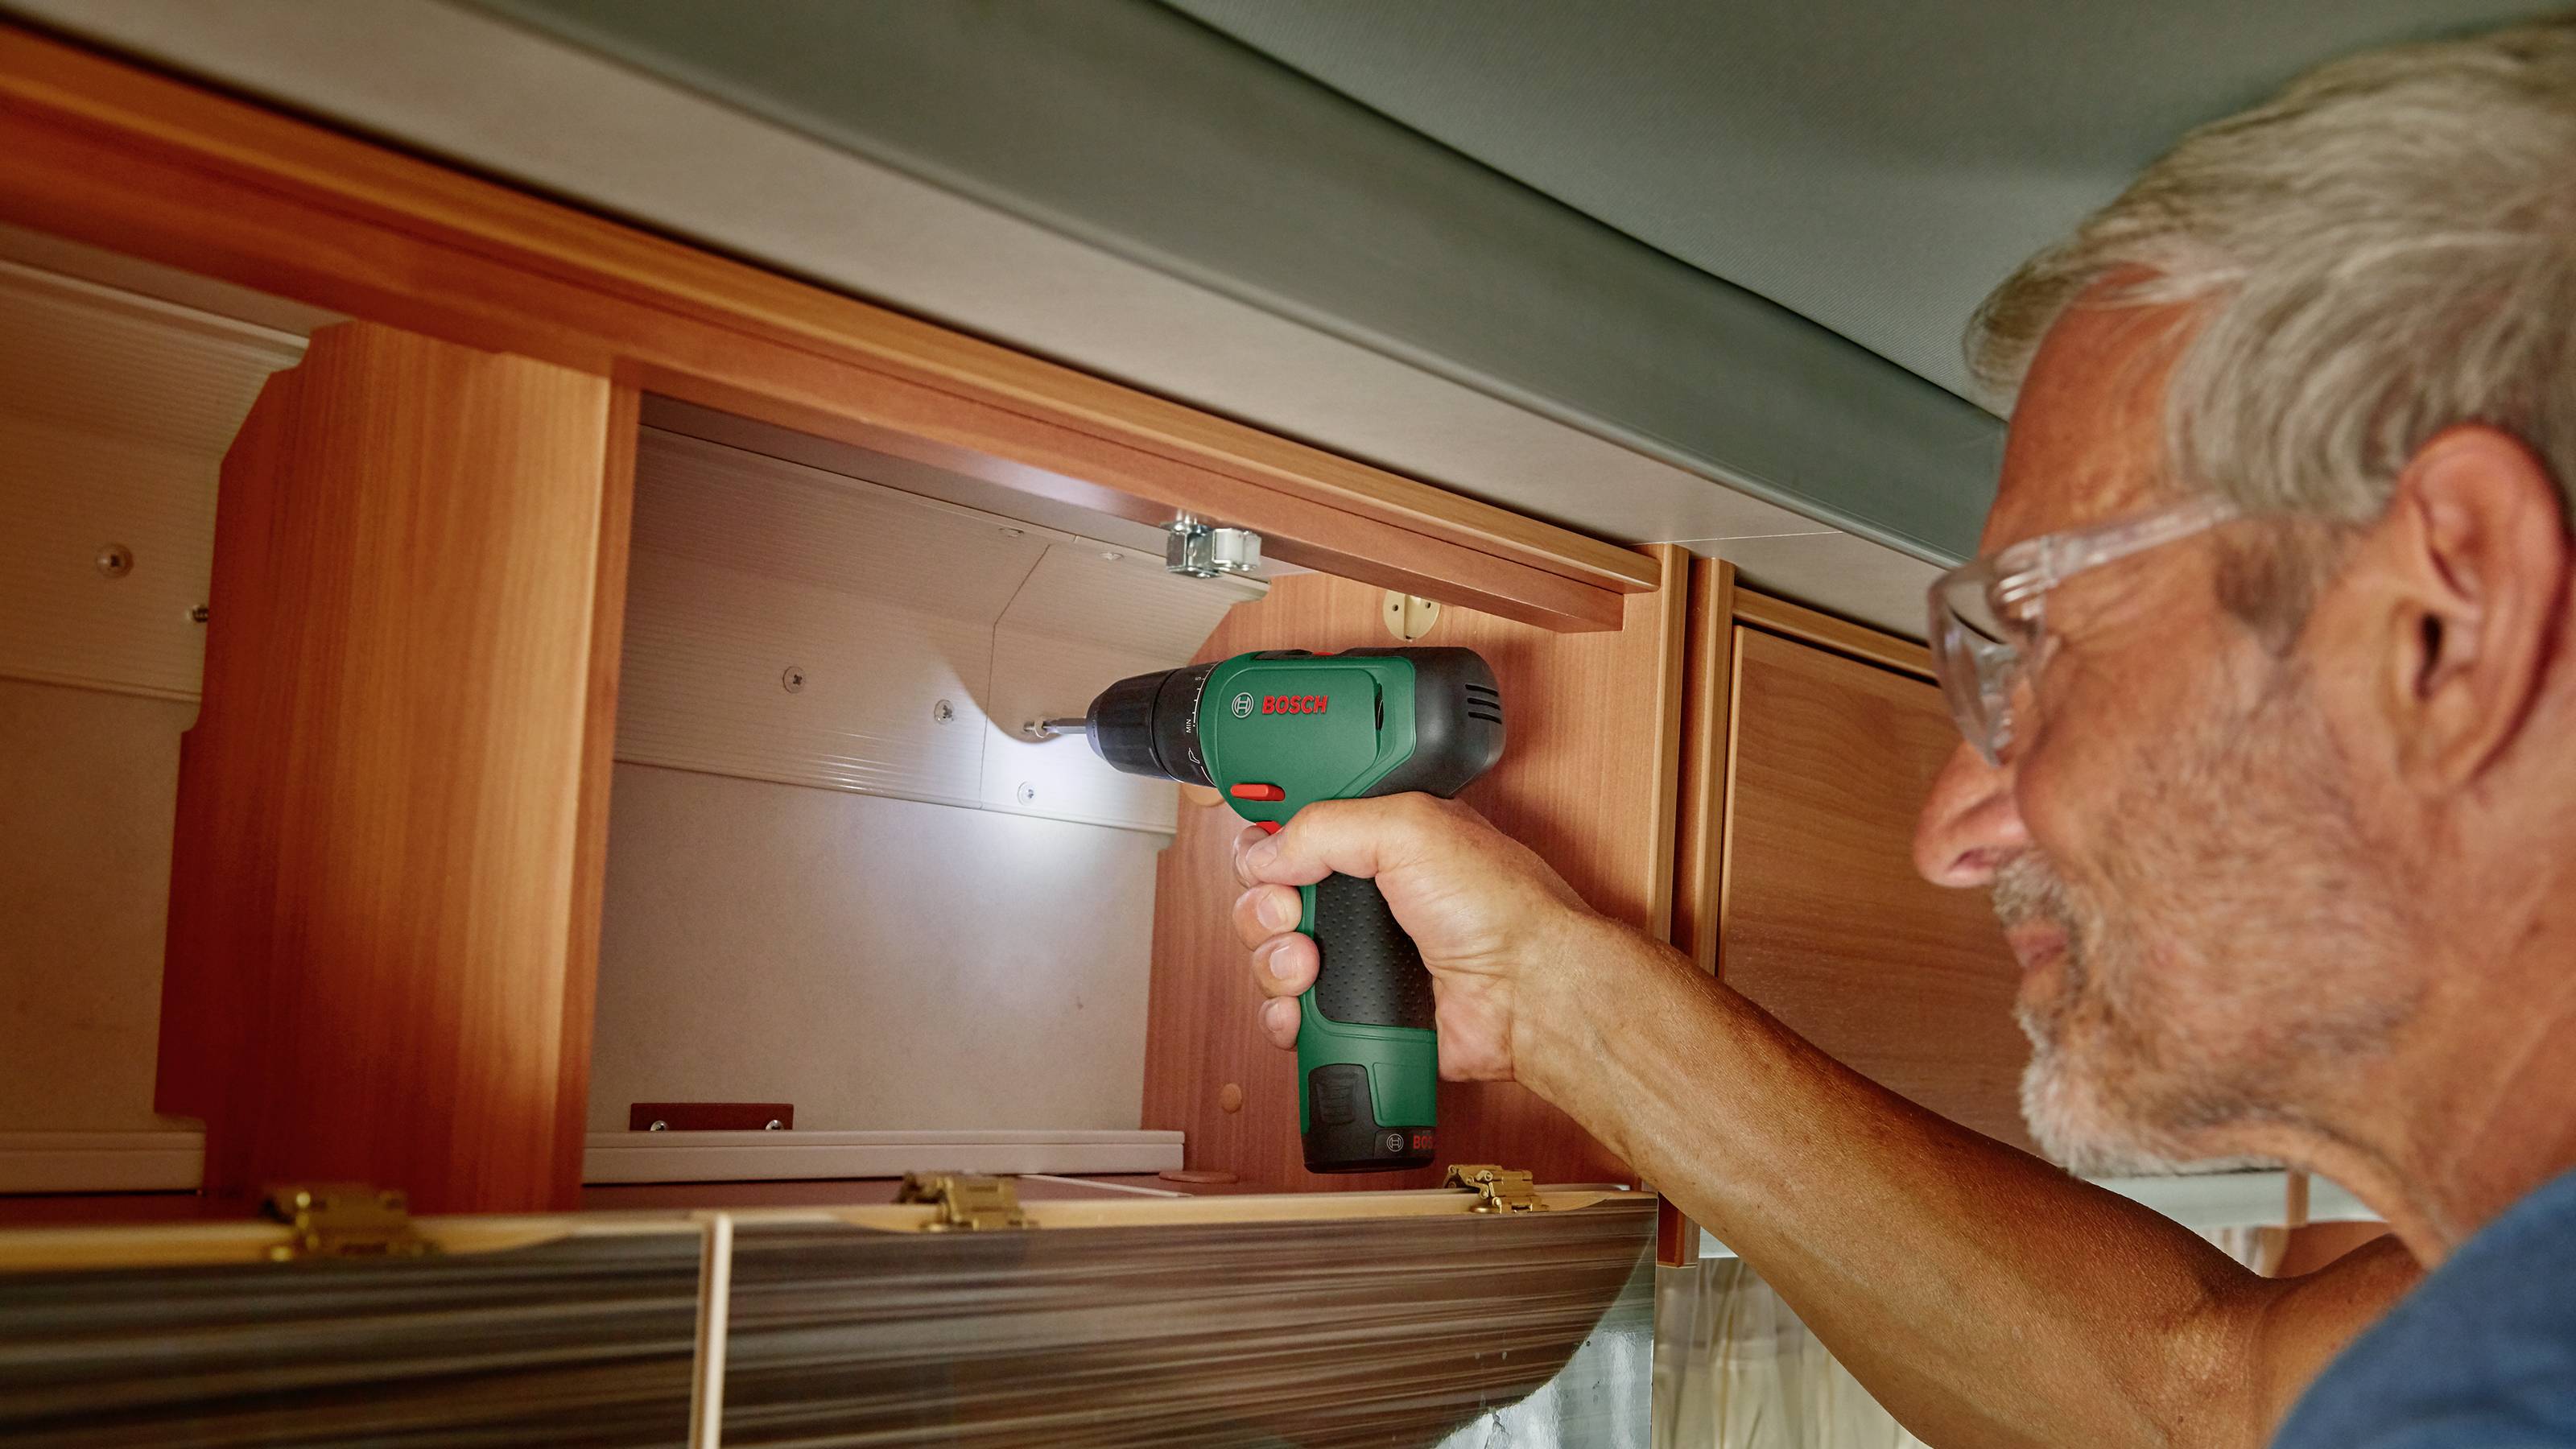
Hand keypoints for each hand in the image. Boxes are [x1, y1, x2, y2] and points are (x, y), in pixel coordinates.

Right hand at [1229, 794, 1597, 1084]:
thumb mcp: (1409, 828)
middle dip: (1263, 906)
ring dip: (1273, 962)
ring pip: (1271, 958)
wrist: (1528, 994)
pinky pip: (1292, 1016)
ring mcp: (1357, 958)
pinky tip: (1305, 1009)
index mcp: (1377, 842)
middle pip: (1269, 896)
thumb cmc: (1501, 908)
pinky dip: (1286, 1016)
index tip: (1262, 857)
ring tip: (1309, 966)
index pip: (1294, 832)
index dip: (1266, 842)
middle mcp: (1364, 899)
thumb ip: (1326, 826)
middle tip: (1292, 913)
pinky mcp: (1356, 1013)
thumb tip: (1266, 851)